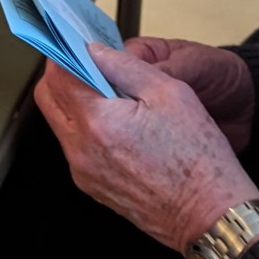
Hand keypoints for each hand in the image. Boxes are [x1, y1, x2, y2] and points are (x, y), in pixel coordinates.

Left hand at [36, 43, 258, 252]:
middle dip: (62, 75)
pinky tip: (116, 124)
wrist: (210, 215)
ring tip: (109, 94)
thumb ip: (125, 66)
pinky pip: (76, 147)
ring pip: (60, 123)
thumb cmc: (198, 159)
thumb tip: (95, 51)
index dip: (65, 52)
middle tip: (88, 64)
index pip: (58, 76)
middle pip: (48, 99)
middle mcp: (81, 150)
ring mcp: (84, 172)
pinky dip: (86, 128)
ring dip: (74, 102)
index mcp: (97, 123)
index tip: (75, 44)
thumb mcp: (169, 93)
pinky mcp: (92, 186)